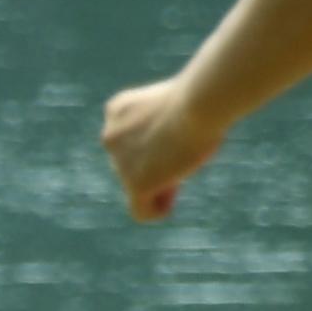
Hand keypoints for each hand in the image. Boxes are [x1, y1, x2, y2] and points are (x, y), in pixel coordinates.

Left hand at [100, 76, 223, 220]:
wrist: (199, 102)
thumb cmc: (201, 99)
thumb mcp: (176, 108)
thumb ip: (163, 130)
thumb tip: (166, 158)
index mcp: (117, 111)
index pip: (128, 139)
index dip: (152, 147)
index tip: (175, 145)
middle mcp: (110, 136)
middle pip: (130, 164)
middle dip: (154, 167)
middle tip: (180, 161)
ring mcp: (120, 161)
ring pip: (136, 185)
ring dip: (159, 184)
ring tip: (181, 170)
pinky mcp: (135, 182)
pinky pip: (139, 211)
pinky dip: (155, 211)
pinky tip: (169, 206)